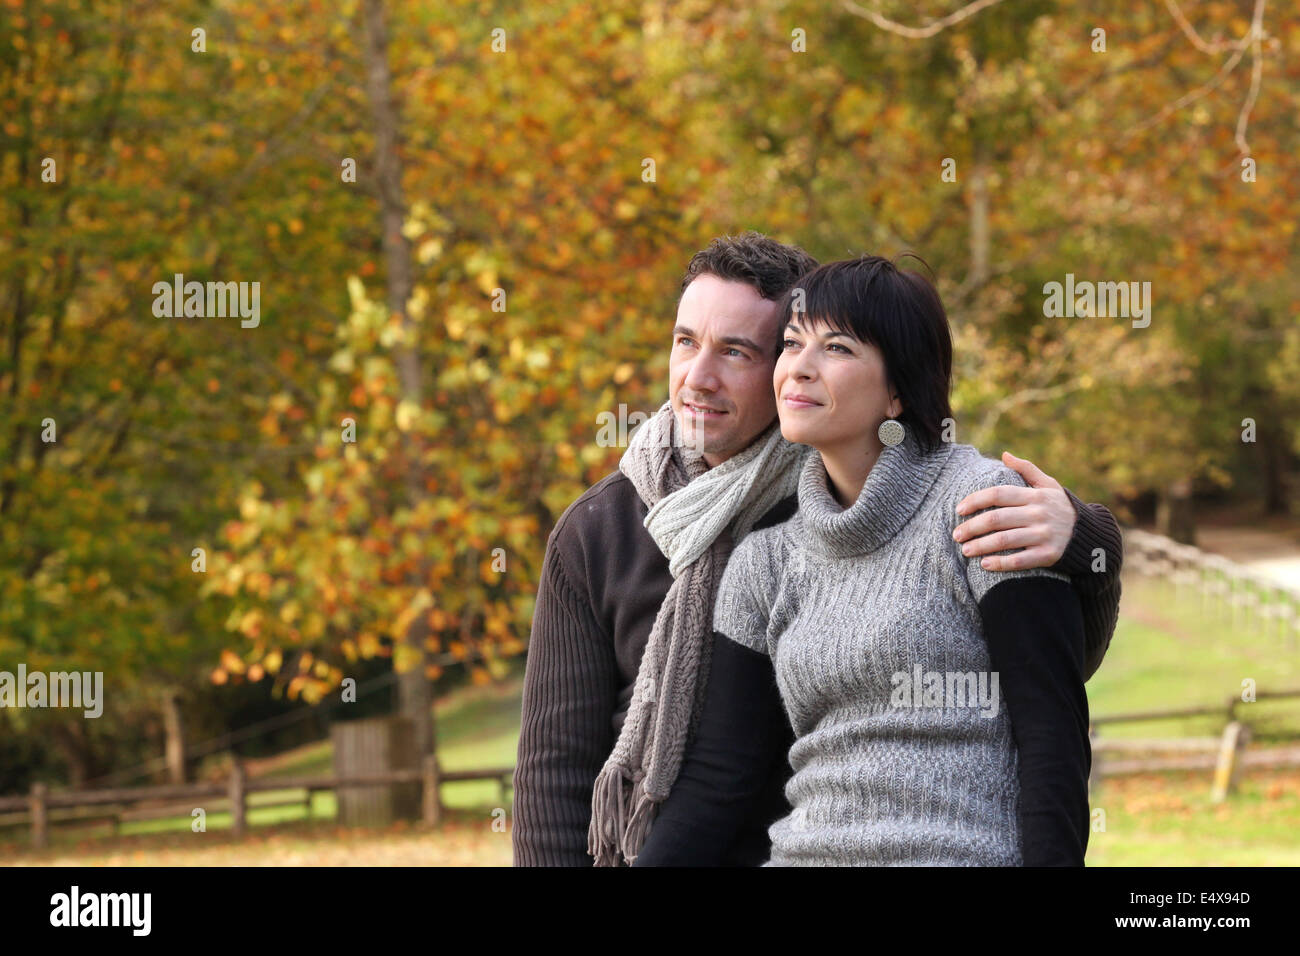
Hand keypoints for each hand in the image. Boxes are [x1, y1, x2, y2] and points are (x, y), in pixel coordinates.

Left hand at [952, 452, 1075, 570]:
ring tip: (965, 550)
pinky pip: (1020, 560)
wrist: (1090, 535)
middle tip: (956, 535)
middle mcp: (1038, 514)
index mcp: (1035, 496)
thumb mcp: (1049, 484)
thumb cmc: (1061, 507)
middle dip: (972, 527)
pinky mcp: (1049, 554)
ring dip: (981, 546)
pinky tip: (985, 564)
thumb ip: (1027, 469)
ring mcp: (1044, 535)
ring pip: (1005, 540)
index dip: (975, 501)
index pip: (998, 494)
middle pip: (996, 519)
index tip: (959, 510)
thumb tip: (1004, 455)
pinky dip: (1001, 563)